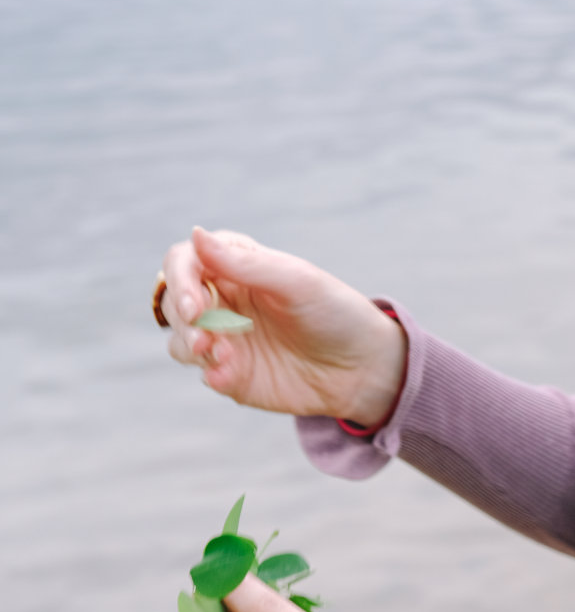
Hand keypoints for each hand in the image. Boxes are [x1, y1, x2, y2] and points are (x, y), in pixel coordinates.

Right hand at [161, 227, 406, 424]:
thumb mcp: (297, 282)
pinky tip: (229, 377)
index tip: (196, 306)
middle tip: (207, 340)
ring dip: (192, 347)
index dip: (180, 279)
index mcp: (238, 266)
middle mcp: (225, 300)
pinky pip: (203, 372)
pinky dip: (211, 374)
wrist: (363, 367)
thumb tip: (195, 234)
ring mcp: (225, 337)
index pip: (184, 261)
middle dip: (184, 319)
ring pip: (180, 338)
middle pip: (173, 301)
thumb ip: (246, 263)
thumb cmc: (336, 312)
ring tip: (225, 356)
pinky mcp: (231, 372)